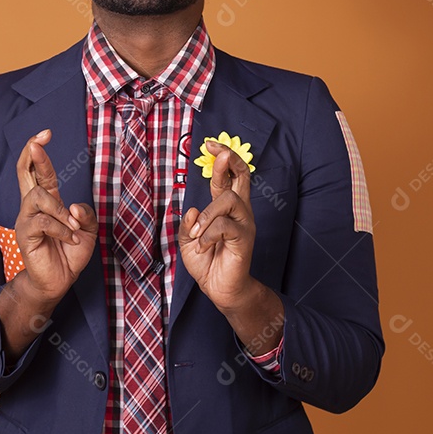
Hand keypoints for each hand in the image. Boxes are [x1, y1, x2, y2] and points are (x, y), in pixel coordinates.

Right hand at [13, 129, 96, 303]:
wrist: (59, 281)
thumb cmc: (70, 253)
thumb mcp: (87, 230)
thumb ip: (85, 214)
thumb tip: (73, 207)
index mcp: (47, 200)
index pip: (40, 170)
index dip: (40, 151)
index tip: (45, 133)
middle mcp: (33, 205)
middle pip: (25, 172)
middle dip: (31, 153)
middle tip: (38, 141)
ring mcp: (27, 219)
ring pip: (39, 198)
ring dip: (60, 211)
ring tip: (73, 229)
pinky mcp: (25, 234)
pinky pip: (44, 222)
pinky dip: (62, 229)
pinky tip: (70, 239)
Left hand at [179, 139, 256, 312]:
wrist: (219, 289)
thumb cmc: (206, 262)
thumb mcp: (188, 240)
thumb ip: (188, 223)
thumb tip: (192, 209)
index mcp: (226, 208)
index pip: (229, 176)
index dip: (222, 158)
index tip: (210, 144)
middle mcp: (240, 211)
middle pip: (243, 176)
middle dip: (231, 160)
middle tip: (220, 152)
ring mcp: (244, 224)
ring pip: (229, 200)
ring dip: (208, 214)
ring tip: (196, 235)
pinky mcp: (244, 239)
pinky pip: (225, 226)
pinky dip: (208, 235)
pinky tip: (203, 246)